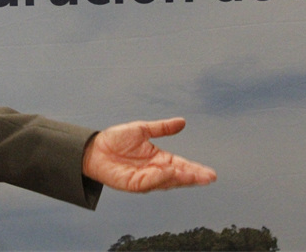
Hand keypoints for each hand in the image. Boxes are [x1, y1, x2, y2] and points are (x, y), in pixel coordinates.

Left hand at [82, 118, 216, 191]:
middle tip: (208, 178)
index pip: (181, 165)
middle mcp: (155, 171)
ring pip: (167, 181)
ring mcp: (145, 179)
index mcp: (159, 159)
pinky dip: (161, 178)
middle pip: (178, 177)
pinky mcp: (133, 184)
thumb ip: (162, 128)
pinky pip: (150, 182)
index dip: (195, 170)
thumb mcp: (142, 129)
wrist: (95, 147)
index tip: (210, 174)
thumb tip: (182, 122)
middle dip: (193, 178)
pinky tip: (170, 172)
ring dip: (181, 178)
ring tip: (194, 175)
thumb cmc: (116, 140)